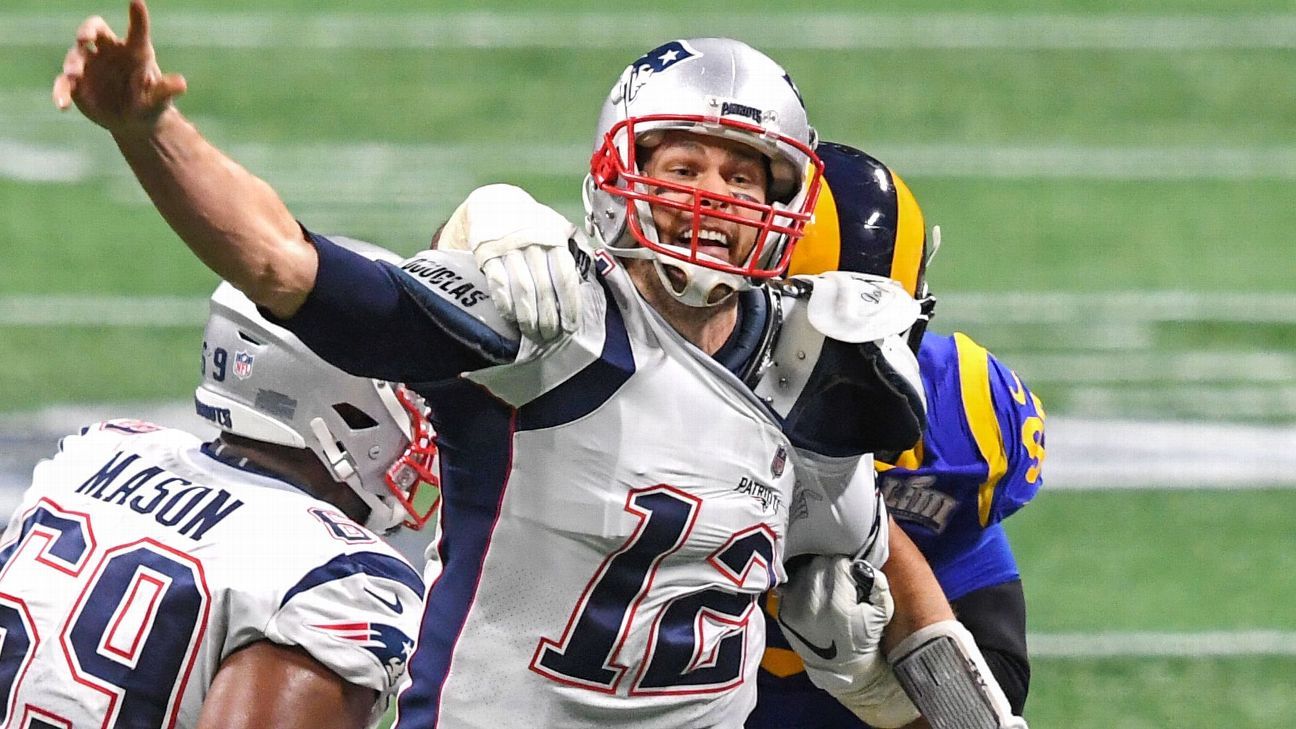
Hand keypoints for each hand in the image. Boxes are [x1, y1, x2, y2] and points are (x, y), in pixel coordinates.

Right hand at [52, 0, 186, 132]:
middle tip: (85, 39)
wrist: (133, 123)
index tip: (137, 1)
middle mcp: (108, 52)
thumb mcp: (158, 100)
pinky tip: (62, 105)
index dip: (137, 16)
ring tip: (75, 75)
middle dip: (87, 31)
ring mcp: (89, 66)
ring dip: (73, 64)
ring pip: (75, 56)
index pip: (135, 31)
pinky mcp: (76, 84)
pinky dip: (61, 92)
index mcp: (133, 51)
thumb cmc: (150, 104)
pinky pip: (64, 83)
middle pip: (94, 30)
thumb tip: (182, 84)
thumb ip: (165, 90)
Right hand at [440, 184, 582, 342]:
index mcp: (554, 239)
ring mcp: (510, 250)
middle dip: (549, 318)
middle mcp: (534, 245)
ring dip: (529, 317)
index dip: (569, 305)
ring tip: (534, 334)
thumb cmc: (532, 222)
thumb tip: (593, 270)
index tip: (571, 326)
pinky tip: (511, 319)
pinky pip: (499, 285)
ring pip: (523, 290)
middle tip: (551, 337)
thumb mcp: (557, 226)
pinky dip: (506, 305)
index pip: (566, 277)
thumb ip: (575, 246)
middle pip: (545, 289)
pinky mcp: (488, 255)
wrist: (493, 203)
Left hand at [777, 556, 892, 689]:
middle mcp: (811, 607)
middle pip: (818, 563)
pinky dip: (802, 585)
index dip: (850, 567)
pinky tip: (814, 595)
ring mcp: (793, 611)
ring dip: (816, 573)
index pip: (839, 564)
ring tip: (827, 587)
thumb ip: (878, 584)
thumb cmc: (865, 637)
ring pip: (803, 570)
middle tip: (840, 580)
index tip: (854, 577)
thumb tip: (861, 565)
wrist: (840, 667)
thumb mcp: (883, 613)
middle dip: (832, 567)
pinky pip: (791, 585)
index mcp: (838, 606)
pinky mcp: (782, 615)